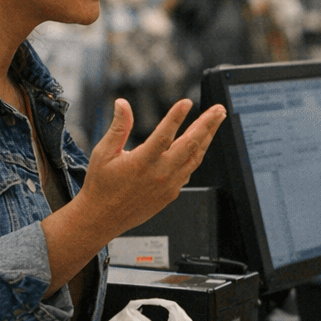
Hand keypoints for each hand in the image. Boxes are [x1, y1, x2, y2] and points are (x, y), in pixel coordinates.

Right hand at [76, 98, 224, 238]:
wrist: (103, 217)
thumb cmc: (102, 185)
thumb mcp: (104, 152)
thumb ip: (118, 127)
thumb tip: (122, 104)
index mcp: (141, 162)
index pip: (164, 135)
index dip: (176, 117)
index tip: (186, 102)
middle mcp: (159, 174)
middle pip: (190, 145)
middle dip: (207, 124)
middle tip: (218, 110)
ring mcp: (168, 185)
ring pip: (195, 157)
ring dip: (208, 137)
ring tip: (216, 121)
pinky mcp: (171, 193)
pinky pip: (190, 170)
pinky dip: (197, 154)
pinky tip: (201, 143)